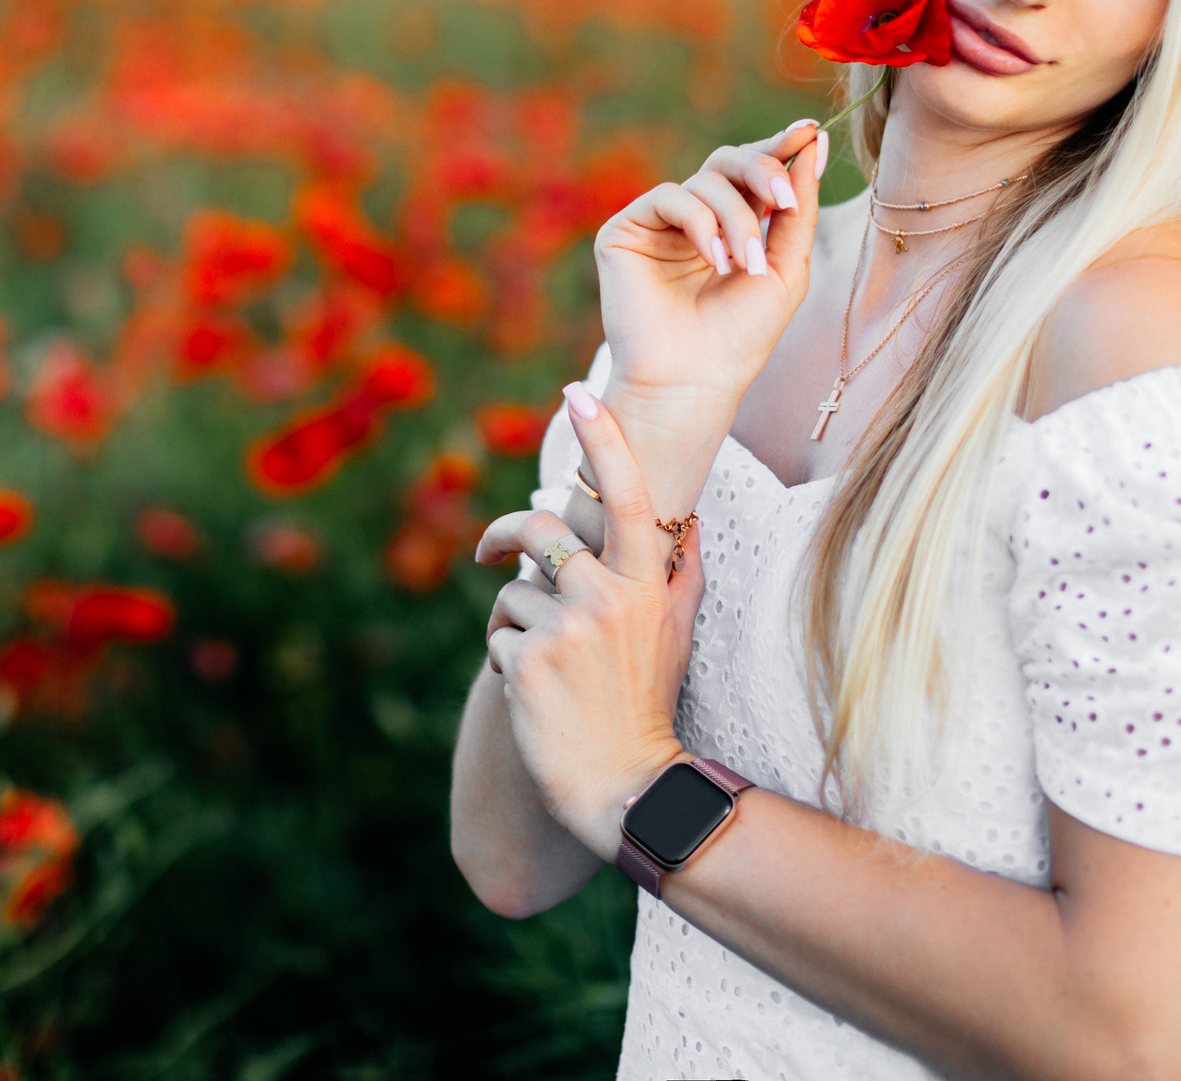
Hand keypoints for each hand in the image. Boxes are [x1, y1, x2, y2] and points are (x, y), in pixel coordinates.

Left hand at [474, 383, 701, 861]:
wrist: (625, 785)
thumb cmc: (648, 705)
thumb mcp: (675, 635)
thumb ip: (682, 573)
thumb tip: (693, 519)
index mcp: (647, 584)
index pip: (630, 497)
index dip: (603, 442)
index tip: (577, 395)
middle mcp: (607, 597)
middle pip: (539, 532)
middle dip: (504, 537)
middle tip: (487, 551)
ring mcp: (565, 628)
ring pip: (513, 594)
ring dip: (513, 625)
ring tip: (547, 670)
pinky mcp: (525, 660)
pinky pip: (497, 637)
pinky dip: (506, 661)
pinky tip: (535, 695)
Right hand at [590, 119, 826, 511]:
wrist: (695, 381)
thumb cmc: (741, 335)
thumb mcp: (785, 266)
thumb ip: (800, 207)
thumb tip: (814, 141)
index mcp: (730, 223)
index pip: (752, 171)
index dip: (780, 148)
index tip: (810, 131)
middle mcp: (692, 217)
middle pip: (727, 160)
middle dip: (763, 171)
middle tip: (785, 199)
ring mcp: (657, 223)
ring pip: (705, 181)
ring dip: (736, 219)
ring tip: (745, 265)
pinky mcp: (624, 231)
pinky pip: (669, 197)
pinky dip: (701, 224)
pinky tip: (714, 262)